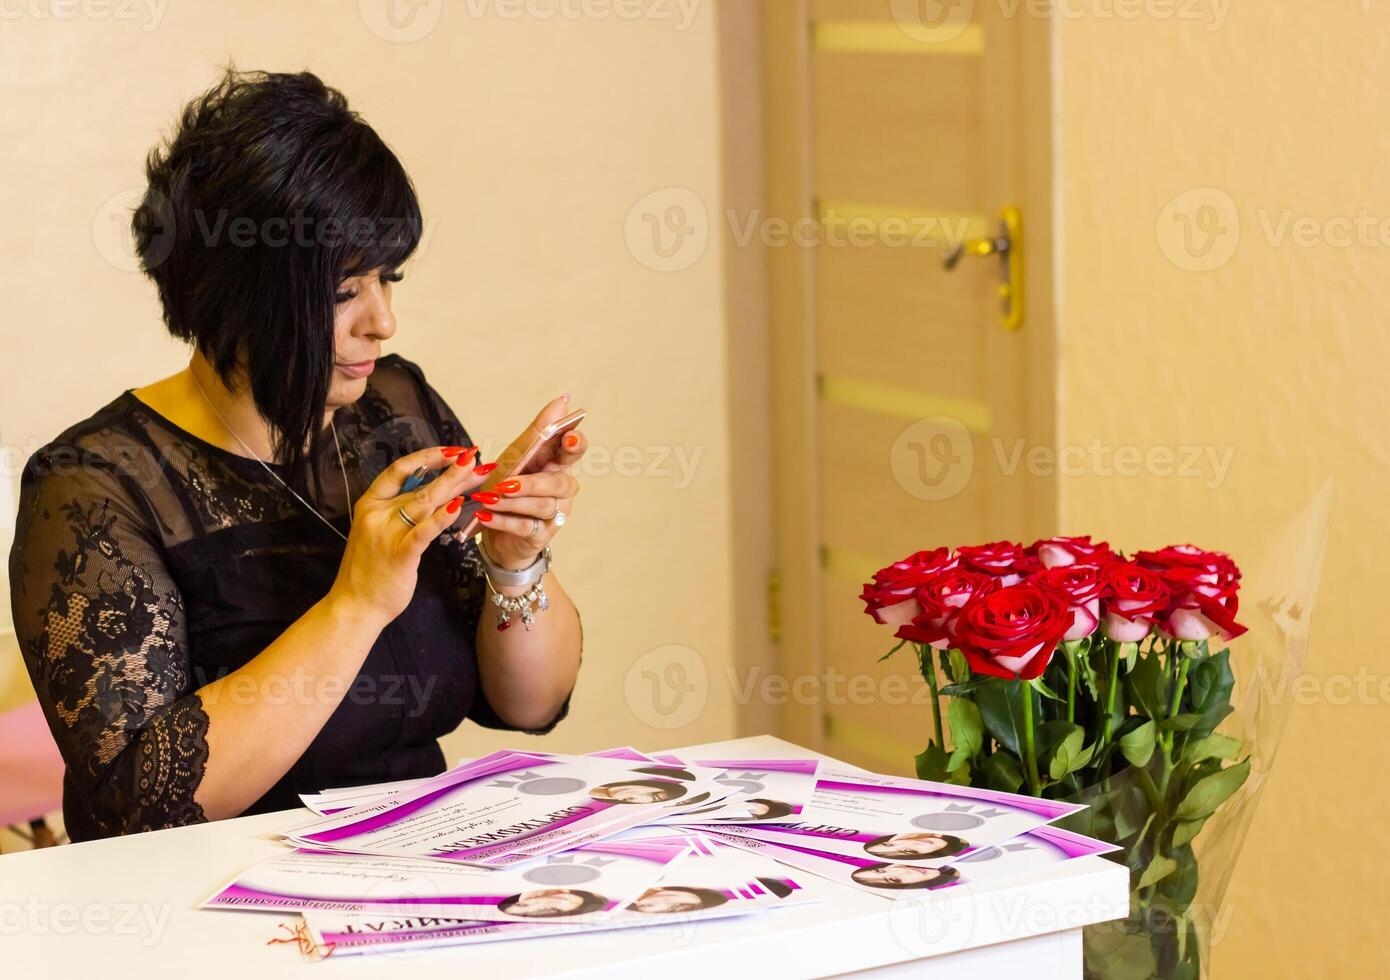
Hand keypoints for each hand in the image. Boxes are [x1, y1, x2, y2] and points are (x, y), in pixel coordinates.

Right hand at [329, 446, 488, 625]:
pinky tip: (458, 506)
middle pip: (420, 484)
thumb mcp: (379, 530)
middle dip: (452, 470)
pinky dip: (442, 518)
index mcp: (370, 503)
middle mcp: (377, 513)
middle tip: (476, 457)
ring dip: (454, 484)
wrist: (355, 605)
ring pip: (425, 501)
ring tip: (477, 472)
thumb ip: (400, 509)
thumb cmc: (370, 568)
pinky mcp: (400, 555)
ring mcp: (387, 533)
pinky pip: (424, 531)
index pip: (400, 469)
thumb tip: (432, 488)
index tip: (452, 451)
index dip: (428, 457)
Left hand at [479, 396, 586, 569]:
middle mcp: (562, 488)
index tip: (568, 438)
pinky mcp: (540, 534)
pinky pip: (525, 526)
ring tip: (489, 499)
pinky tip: (485, 515)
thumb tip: (563, 400)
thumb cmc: (510, 486)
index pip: (575, 449)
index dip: (575, 443)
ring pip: (542, 505)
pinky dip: (503, 520)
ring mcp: (554, 512)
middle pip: (559, 483)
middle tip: (507, 483)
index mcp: (557, 463)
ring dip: (513, 502)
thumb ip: (539, 431)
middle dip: (532, 483)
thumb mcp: (518, 456)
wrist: (495, 529)